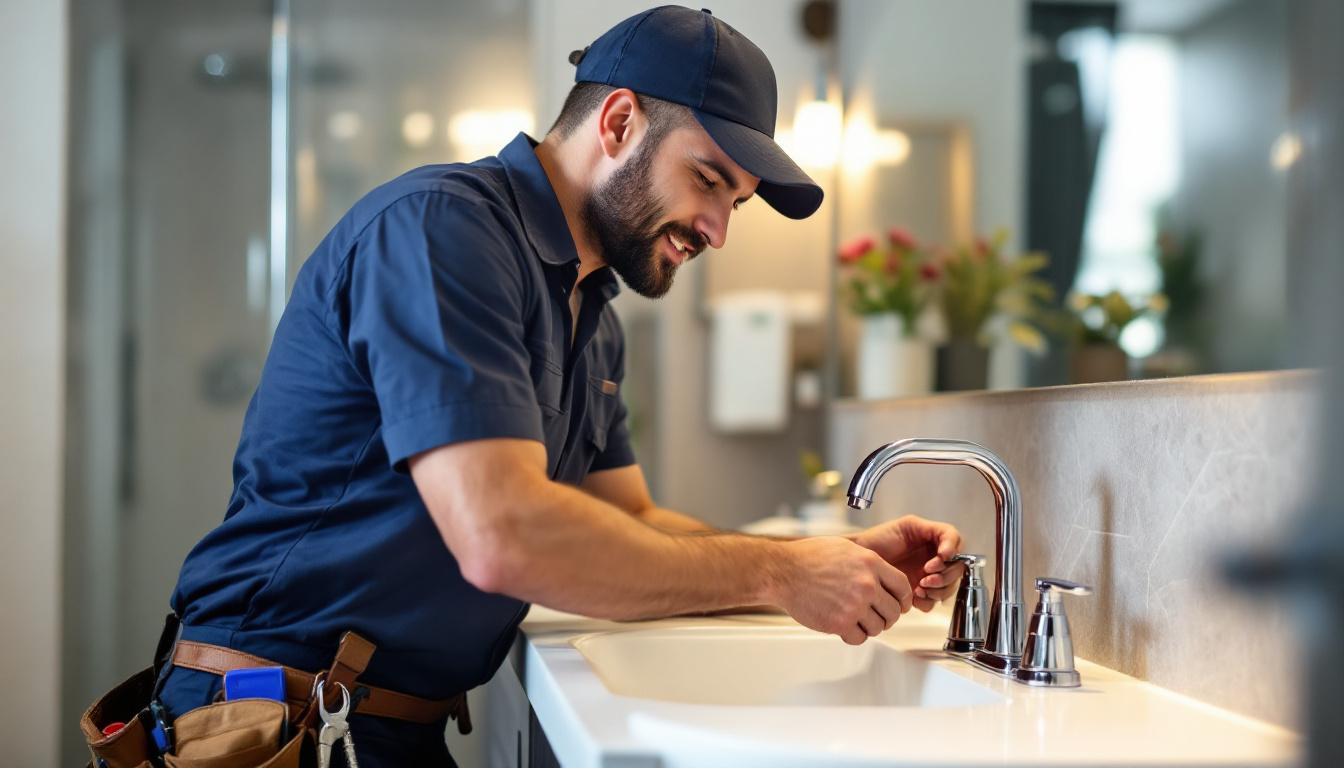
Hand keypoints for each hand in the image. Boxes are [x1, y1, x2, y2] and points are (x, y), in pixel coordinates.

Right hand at [770, 536, 912, 644]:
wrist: (782, 571)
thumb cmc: (808, 557)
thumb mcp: (846, 548)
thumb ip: (868, 562)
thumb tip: (884, 576)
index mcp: (871, 563)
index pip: (903, 587)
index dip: (903, 599)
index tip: (899, 604)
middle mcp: (867, 584)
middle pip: (894, 611)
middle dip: (888, 616)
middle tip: (878, 616)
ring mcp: (854, 605)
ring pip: (878, 627)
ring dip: (870, 626)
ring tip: (858, 620)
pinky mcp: (839, 623)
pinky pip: (860, 638)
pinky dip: (855, 635)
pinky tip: (846, 627)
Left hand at [853, 515, 962, 611]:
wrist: (858, 562)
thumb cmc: (878, 539)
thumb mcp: (908, 525)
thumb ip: (931, 530)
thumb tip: (948, 551)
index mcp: (934, 540)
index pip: (956, 544)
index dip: (952, 552)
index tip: (940, 557)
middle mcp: (934, 559)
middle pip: (957, 569)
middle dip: (944, 575)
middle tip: (926, 577)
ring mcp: (927, 577)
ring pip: (948, 588)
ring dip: (938, 590)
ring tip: (920, 586)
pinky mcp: (918, 594)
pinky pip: (933, 603)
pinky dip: (927, 601)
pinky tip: (915, 596)